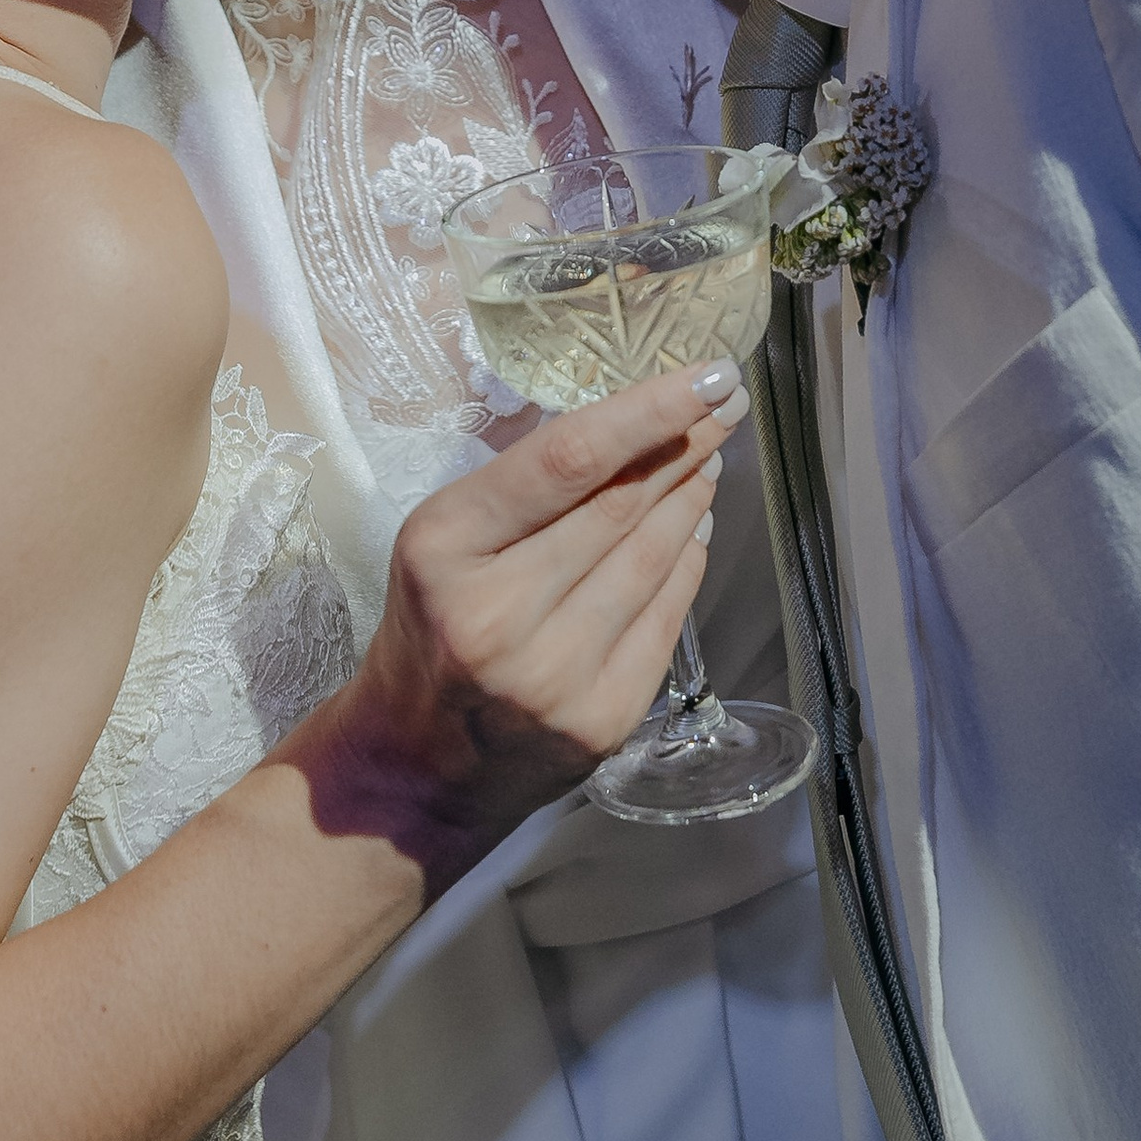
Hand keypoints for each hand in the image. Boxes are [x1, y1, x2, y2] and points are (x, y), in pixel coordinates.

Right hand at [285, 361, 745, 885]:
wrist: (416, 765)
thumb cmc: (429, 631)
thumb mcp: (442, 544)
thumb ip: (524, 491)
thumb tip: (635, 425)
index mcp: (445, 549)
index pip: (567, 460)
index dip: (648, 410)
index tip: (707, 374)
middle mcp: (497, 614)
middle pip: (619, 505)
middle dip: (685, 444)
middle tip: (724, 405)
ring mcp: (553, 675)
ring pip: (652, 559)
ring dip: (691, 499)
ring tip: (710, 461)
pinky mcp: (600, 720)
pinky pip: (666, 621)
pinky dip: (687, 565)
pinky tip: (695, 530)